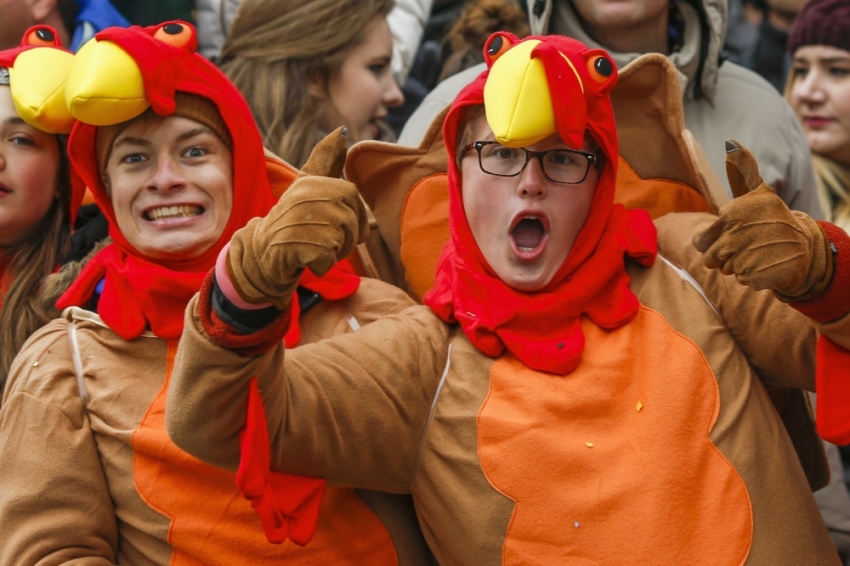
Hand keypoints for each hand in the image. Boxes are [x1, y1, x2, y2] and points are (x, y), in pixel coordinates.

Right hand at [226, 128, 368, 309]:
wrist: (260, 251)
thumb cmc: (291, 218)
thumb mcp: (308, 185)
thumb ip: (326, 160)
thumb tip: (342, 130)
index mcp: (314, 181)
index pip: (354, 199)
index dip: (350, 216)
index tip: (327, 220)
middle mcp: (308, 196)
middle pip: (354, 223)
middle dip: (344, 238)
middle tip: (318, 236)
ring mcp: (303, 220)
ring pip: (344, 243)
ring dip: (333, 253)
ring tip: (311, 246)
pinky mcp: (299, 246)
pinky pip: (329, 259)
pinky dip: (321, 265)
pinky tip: (304, 259)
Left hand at [692, 140, 832, 301]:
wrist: (805, 245)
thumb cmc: (774, 218)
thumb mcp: (758, 193)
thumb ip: (742, 172)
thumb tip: (731, 142)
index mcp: (731, 214)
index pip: (701, 241)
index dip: (714, 242)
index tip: (732, 235)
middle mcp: (736, 234)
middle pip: (710, 260)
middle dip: (725, 257)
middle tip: (746, 247)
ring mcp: (746, 256)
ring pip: (727, 271)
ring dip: (739, 267)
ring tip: (759, 253)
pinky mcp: (758, 276)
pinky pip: (744, 281)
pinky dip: (753, 277)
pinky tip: (767, 265)